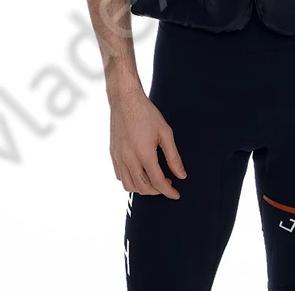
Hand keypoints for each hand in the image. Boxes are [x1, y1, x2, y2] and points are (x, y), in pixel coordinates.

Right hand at [109, 84, 186, 199]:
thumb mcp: (165, 132)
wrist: (125, 100)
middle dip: (157, 191)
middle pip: (143, 187)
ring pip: (129, 185)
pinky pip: (120, 176)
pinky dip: (130, 180)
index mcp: (144, 153)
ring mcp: (118, 157)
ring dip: (143, 188)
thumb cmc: (147, 113)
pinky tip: (140, 173)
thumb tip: (181, 175)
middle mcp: (129, 158)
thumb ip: (173, 156)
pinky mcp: (113, 154)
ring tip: (154, 180)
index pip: (157, 181)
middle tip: (167, 183)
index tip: (176, 194)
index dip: (168, 191)